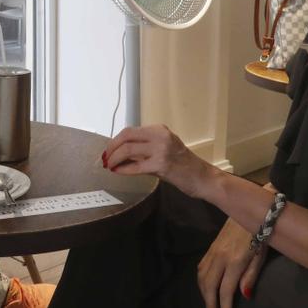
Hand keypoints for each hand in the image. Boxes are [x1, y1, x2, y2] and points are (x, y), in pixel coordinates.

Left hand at [102, 124, 218, 197]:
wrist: (202, 178)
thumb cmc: (182, 165)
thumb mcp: (163, 150)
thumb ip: (143, 149)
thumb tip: (118, 153)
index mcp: (159, 129)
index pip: (130, 131)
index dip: (115, 141)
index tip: (108, 150)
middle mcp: (160, 136)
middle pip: (126, 137)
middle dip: (111, 148)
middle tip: (104, 159)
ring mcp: (161, 150)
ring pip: (128, 150)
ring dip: (114, 159)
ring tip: (109, 166)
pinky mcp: (161, 165)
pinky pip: (135, 167)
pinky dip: (123, 169)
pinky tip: (117, 172)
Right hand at [198, 218, 266, 307]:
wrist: (252, 210)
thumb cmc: (262, 234)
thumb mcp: (260, 256)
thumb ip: (251, 276)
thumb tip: (244, 295)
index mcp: (234, 262)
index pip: (225, 289)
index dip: (223, 305)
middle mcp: (220, 258)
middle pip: (209, 285)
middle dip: (209, 301)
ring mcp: (213, 251)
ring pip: (201, 276)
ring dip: (203, 291)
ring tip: (209, 302)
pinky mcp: (211, 246)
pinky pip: (201, 266)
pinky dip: (200, 279)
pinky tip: (204, 284)